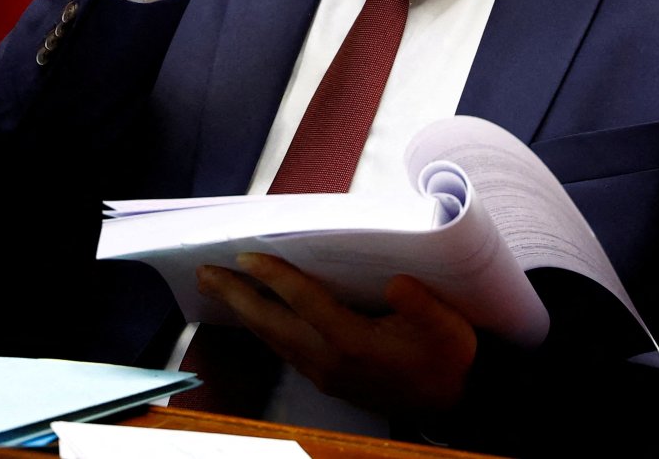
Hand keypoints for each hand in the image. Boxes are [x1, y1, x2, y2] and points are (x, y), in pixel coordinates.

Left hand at [197, 253, 477, 415]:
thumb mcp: (448, 328)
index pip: (304, 302)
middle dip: (236, 297)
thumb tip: (395, 283)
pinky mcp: (326, 379)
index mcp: (354, 343)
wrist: (453, 403)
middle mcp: (330, 361)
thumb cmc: (448, 357)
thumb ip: (421, 305)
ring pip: (273, 339)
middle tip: (204, 272)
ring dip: (243, 312)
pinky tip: (252, 313)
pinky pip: (283, 348)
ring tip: (216, 286)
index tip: (246, 255)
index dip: (274, 277)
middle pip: (272, 324)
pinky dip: (262, 327)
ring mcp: (324, 373)